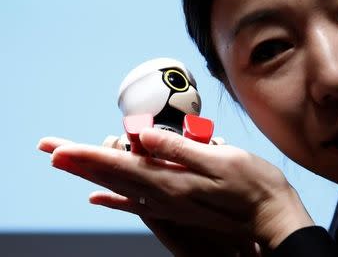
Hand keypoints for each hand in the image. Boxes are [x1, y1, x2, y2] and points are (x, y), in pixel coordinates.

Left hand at [38, 128, 313, 249]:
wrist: (271, 217)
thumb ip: (179, 149)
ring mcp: (169, 204)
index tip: (59, 148)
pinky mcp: (177, 206)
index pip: (120, 165)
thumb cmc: (253, 186)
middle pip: (112, 176)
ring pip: (119, 186)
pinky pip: (135, 202)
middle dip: (79, 162)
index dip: (88, 155)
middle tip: (50, 150)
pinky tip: (100, 197)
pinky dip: (113, 198)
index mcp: (172, 181)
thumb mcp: (221, 160)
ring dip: (91, 174)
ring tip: (68, 164)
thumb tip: (144, 136)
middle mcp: (164, 196)